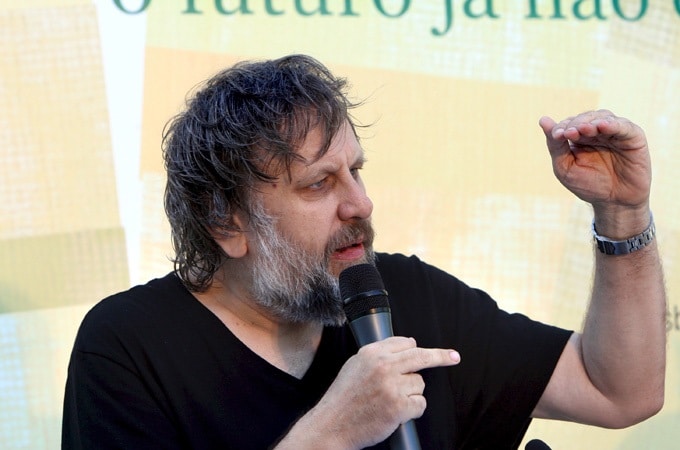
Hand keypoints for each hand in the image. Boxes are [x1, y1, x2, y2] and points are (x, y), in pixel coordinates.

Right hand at [282, 336, 459, 449]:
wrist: (332, 425)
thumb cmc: (343, 399)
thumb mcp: (355, 366)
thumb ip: (378, 355)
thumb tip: (408, 345)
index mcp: (371, 353)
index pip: (404, 343)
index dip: (416, 348)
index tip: (428, 350)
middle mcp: (382, 366)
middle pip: (421, 356)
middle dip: (441, 356)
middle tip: (454, 357)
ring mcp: (391, 386)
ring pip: (419, 384)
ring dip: (411, 394)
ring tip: (390, 402)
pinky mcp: (398, 406)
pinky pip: (420, 404)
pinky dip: (413, 411)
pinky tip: (397, 414)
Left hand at [539, 110, 650, 233]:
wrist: (614, 202)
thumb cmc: (588, 185)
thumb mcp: (565, 167)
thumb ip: (555, 145)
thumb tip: (543, 120)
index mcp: (579, 137)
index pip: (569, 124)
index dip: (562, 127)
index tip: (556, 135)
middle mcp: (598, 131)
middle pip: (585, 118)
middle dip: (576, 124)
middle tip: (568, 132)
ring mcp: (616, 133)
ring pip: (603, 117)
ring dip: (591, 122)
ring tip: (582, 129)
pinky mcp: (634, 137)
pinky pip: (624, 126)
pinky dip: (613, 124)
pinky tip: (602, 126)